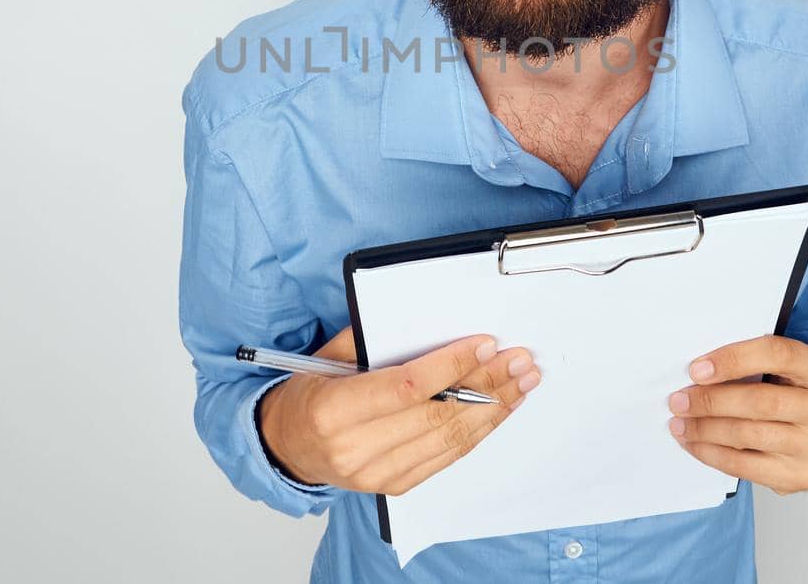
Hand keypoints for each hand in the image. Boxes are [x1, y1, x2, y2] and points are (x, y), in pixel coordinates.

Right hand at [258, 325, 540, 495]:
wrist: (287, 445)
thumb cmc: (310, 392)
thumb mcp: (328, 355)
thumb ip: (374, 339)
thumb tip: (432, 321)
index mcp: (334, 411)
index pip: (407, 387)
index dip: (451, 366)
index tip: (485, 345)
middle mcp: (356, 449)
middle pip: (437, 415)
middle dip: (486, 385)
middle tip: (517, 361)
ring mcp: (377, 474)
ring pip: (449, 440)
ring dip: (493, 409)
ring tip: (520, 383)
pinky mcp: (395, 486)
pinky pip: (447, 457)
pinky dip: (478, 431)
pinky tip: (498, 409)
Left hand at [666, 334, 807, 494]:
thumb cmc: (788, 389)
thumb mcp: (781, 367)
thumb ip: (751, 363)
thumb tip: (697, 373)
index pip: (778, 355)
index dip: (734, 360)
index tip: (696, 370)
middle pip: (763, 401)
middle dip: (712, 401)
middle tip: (678, 401)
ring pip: (752, 435)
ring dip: (706, 430)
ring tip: (680, 424)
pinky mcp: (803, 476)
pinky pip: (748, 467)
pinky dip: (714, 455)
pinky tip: (695, 444)